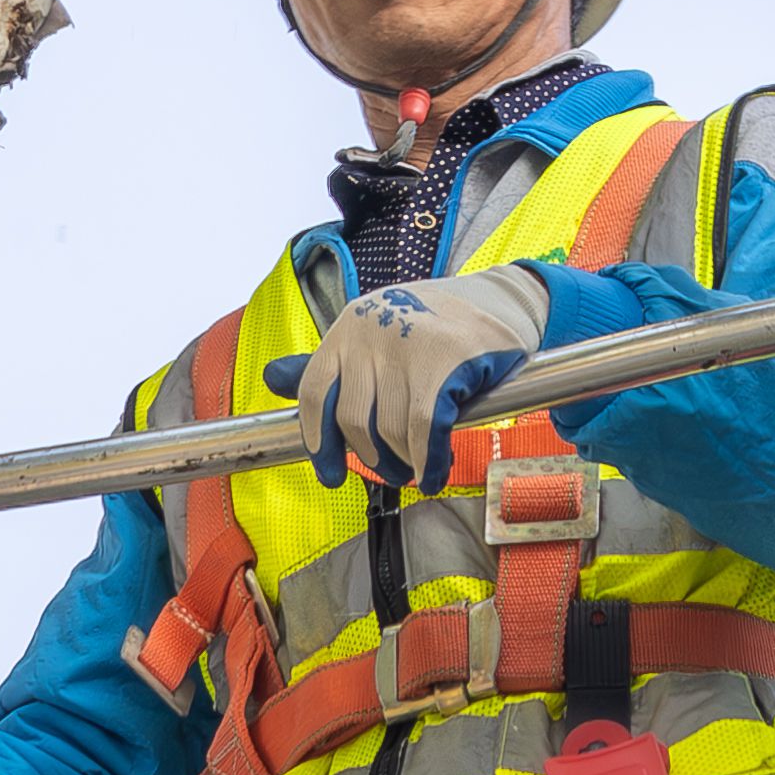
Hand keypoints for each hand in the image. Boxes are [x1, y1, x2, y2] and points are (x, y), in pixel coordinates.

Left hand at [267, 263, 553, 490]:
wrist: (504, 299)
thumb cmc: (435, 324)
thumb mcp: (376, 332)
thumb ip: (331, 362)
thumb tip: (271, 377)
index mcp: (349, 324)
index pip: (315, 392)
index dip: (318, 441)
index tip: (330, 474)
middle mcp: (372, 329)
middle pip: (355, 421)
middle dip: (372, 459)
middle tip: (392, 472)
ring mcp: (409, 343)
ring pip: (391, 431)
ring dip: (406, 463)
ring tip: (419, 469)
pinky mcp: (448, 360)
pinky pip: (424, 431)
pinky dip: (429, 462)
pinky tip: (436, 472)